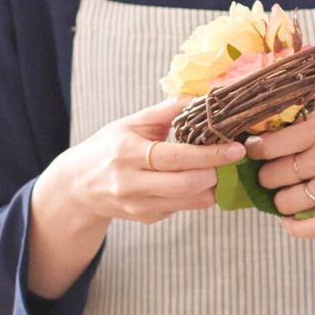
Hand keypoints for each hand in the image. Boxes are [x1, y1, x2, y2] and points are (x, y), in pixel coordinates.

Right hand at [38, 98, 243, 225]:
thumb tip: (202, 96)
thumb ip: (168, 110)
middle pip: (187, 185)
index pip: (176, 157)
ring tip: (213, 167)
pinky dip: (196, 194)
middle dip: (215, 172)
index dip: (210, 154)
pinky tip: (191, 179)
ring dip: (212, 185)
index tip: (236, 148)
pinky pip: (184, 208)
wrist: (78, 186)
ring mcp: (139, 205)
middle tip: (228, 157)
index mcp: (127, 154)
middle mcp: (131, 183)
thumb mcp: (131, 123)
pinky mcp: (147, 218)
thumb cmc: (108, 148)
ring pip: (192, 201)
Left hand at [250, 97, 314, 238]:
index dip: (256, 152)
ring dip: (280, 202)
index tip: (256, 155)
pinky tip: (291, 222)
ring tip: (287, 197)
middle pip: (273, 175)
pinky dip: (293, 228)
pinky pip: (310, 228)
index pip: (269, 145)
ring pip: (286, 202)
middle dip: (267, 178)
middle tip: (274, 177)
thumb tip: (277, 126)